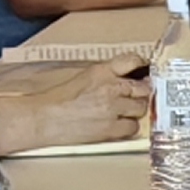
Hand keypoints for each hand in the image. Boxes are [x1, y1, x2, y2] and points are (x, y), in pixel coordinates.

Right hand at [0, 61, 148, 149]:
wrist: (45, 119)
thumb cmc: (58, 99)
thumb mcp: (83, 77)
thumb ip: (106, 75)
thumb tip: (124, 78)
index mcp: (102, 71)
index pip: (132, 61)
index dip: (142, 66)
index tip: (144, 70)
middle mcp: (111, 88)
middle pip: (143, 88)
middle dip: (141, 92)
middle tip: (135, 96)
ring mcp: (113, 109)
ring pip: (141, 108)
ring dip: (135, 111)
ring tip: (124, 112)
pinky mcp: (111, 129)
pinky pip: (133, 128)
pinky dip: (128, 127)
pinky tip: (118, 125)